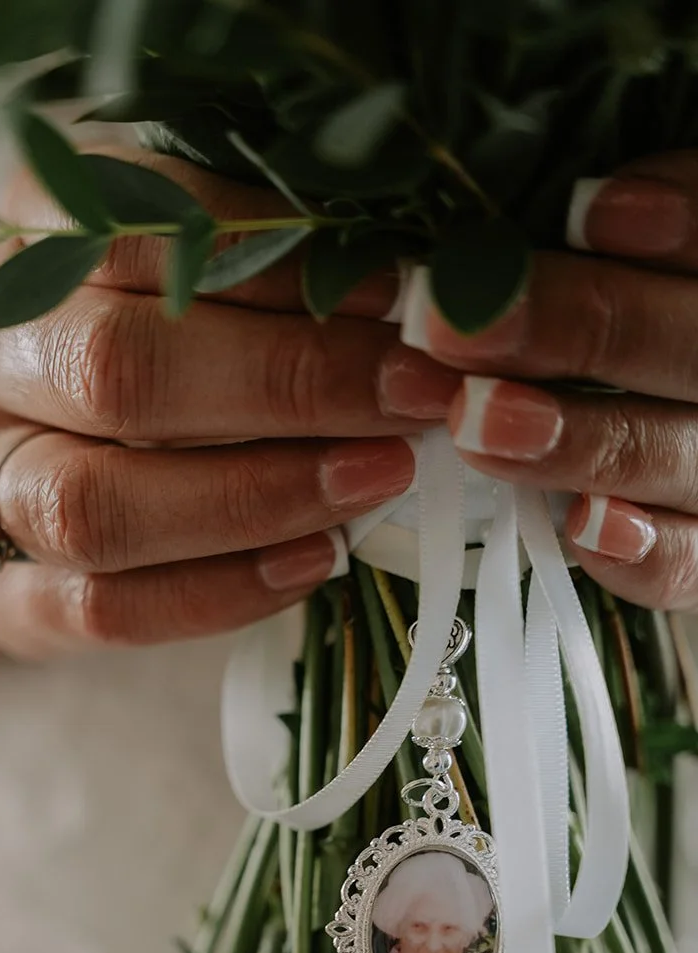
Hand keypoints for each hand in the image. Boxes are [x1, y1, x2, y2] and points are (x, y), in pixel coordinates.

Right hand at [0, 151, 453, 658]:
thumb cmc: (128, 361)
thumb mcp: (178, 279)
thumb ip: (261, 272)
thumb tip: (404, 293)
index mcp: (28, 247)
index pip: (140, 235)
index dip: (273, 264)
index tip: (395, 294)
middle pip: (116, 369)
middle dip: (284, 384)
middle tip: (410, 398)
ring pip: (95, 503)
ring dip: (253, 497)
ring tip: (374, 480)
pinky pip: (104, 608)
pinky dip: (220, 591)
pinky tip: (315, 563)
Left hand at [386, 150, 697, 611]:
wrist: (664, 427)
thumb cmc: (612, 332)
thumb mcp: (620, 272)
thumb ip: (603, 245)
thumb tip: (532, 229)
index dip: (675, 221)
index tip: (584, 213)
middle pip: (684, 344)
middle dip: (576, 326)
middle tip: (455, 324)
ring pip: (672, 454)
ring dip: (577, 439)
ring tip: (475, 421)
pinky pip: (687, 563)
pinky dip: (638, 551)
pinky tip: (581, 526)